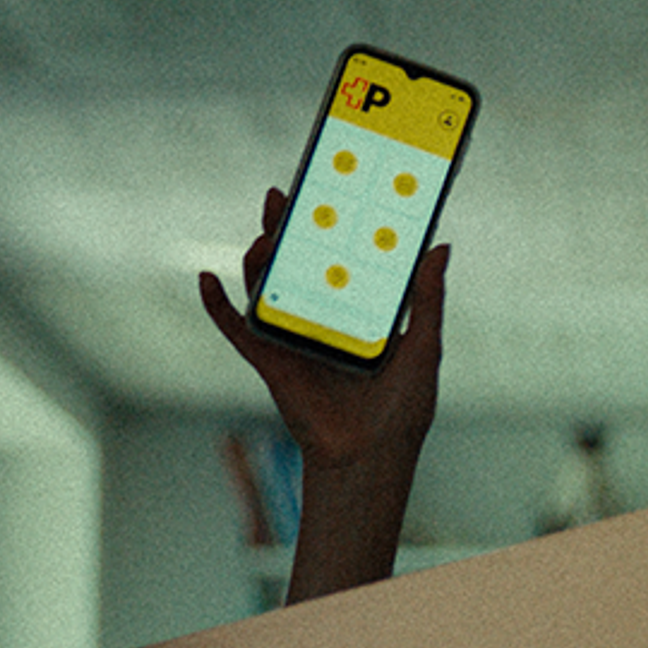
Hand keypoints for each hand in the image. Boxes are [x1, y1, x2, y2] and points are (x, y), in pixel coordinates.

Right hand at [197, 185, 448, 474]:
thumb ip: (428, 298)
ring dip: (258, 257)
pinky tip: (206, 279)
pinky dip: (217, 306)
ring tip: (263, 231)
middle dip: (286, 228)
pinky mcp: (270, 361)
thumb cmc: (403, 408)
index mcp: (357, 313)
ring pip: (266, 287)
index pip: (341, 259)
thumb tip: (440, 246)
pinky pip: (236, 329)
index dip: (331, 226)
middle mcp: (322, 320)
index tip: (328, 191)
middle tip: (282, 194)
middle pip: (297, 264)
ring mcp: (293, 338)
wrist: (371, 456)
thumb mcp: (424, 346)